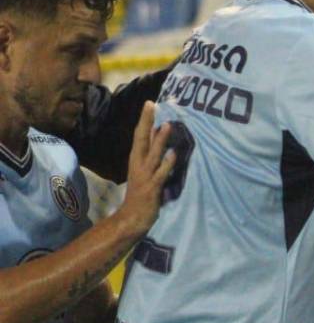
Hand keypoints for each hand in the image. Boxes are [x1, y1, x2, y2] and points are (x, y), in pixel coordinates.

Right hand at [115, 102, 175, 234]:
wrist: (131, 218)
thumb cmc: (141, 195)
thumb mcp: (146, 172)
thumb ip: (152, 156)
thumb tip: (161, 137)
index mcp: (136, 160)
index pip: (140, 136)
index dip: (145, 120)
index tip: (150, 103)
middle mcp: (139, 165)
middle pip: (142, 139)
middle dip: (147, 122)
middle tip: (152, 104)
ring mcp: (145, 176)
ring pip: (153, 154)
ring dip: (160, 140)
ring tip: (167, 125)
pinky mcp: (152, 188)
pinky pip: (161, 174)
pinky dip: (167, 164)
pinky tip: (173, 154)